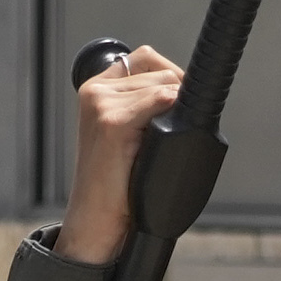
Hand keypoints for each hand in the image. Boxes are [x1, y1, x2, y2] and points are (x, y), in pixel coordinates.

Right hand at [62, 44, 185, 265]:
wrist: (96, 222)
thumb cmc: (116, 185)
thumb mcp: (129, 135)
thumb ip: (145, 106)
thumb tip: (185, 90)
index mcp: (97, 89)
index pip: (146, 58)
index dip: (170, 76)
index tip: (178, 103)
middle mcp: (95, 90)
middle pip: (160, 70)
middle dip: (176, 96)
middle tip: (167, 135)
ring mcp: (101, 104)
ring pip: (164, 85)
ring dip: (173, 113)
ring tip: (153, 147)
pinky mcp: (111, 122)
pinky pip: (160, 101)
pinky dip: (171, 116)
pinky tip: (159, 141)